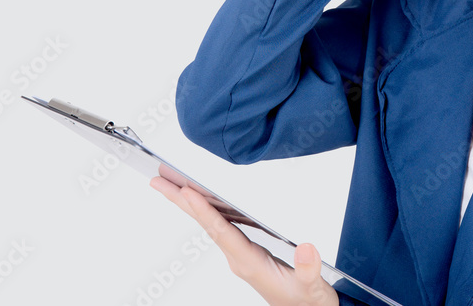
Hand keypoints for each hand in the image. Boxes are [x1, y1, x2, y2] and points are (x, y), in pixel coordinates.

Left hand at [149, 176, 338, 305]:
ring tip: (174, 181)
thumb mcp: (312, 289)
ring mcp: (241, 256)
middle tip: (159, 179)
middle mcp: (240, 259)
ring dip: (192, 203)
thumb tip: (306, 248)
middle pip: (206, 225)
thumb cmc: (307, 302)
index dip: (204, 211)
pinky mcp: (246, 253)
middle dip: (181, 201)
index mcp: (250, 264)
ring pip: (211, 224)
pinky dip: (209, 210)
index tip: (186, 192)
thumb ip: (308, 269)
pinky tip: (204, 199)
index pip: (222, 233)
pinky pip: (221, 226)